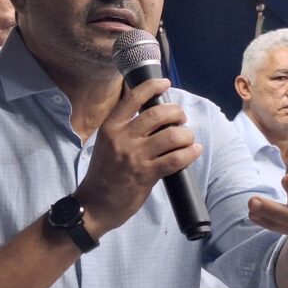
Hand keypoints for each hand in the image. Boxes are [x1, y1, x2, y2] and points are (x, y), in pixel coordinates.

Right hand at [75, 78, 201, 236]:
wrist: (95, 204)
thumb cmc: (103, 173)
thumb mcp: (106, 144)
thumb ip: (124, 129)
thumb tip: (153, 115)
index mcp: (110, 127)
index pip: (133, 98)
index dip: (152, 86)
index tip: (165, 83)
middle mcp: (122, 138)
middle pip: (158, 114)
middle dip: (177, 113)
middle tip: (181, 119)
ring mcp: (134, 156)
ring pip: (172, 136)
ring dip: (187, 135)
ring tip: (188, 140)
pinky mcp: (146, 175)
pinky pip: (176, 159)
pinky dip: (190, 153)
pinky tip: (193, 151)